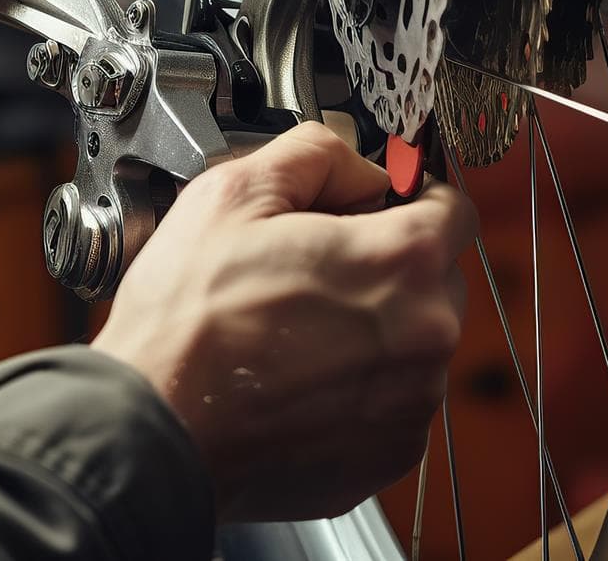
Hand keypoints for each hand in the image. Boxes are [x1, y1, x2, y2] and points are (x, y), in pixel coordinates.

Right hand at [92, 122, 476, 521]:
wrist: (154, 433)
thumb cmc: (186, 325)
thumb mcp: (234, 192)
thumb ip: (317, 154)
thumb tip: (358, 166)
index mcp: (402, 260)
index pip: (453, 208)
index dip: (408, 199)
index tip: (374, 210)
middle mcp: (427, 333)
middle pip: (437, 277)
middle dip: (389, 267)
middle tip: (316, 272)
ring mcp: (414, 400)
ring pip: (416, 341)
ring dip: (376, 330)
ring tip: (297, 332)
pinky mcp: (392, 453)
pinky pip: (395, 400)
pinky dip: (360, 388)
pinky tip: (301, 379)